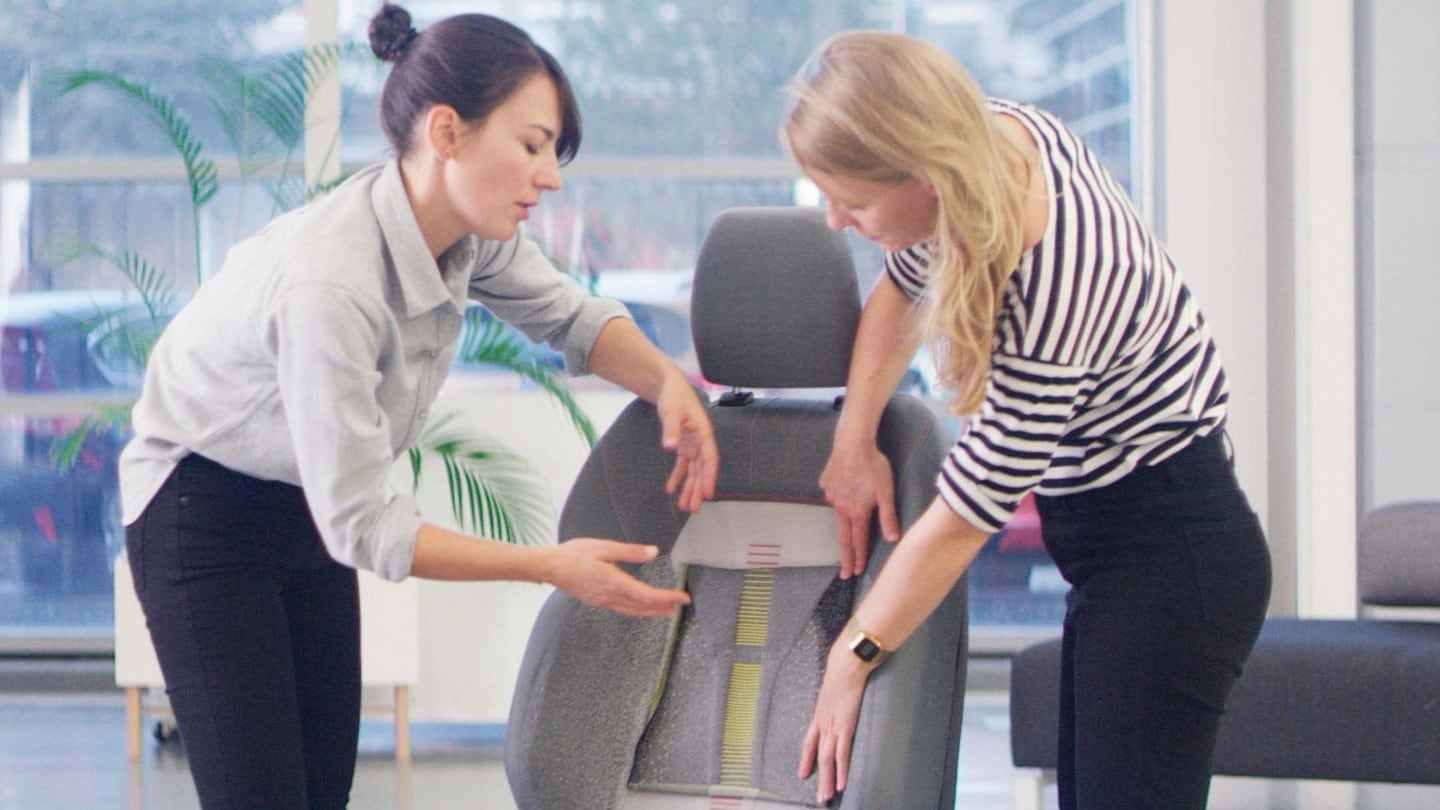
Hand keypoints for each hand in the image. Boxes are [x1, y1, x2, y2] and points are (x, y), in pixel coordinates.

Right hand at [545, 539, 690, 616]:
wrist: (551, 567)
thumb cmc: (575, 555)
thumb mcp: (604, 547)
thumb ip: (630, 552)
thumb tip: (653, 552)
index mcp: (615, 582)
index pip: (647, 595)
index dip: (667, 597)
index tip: (682, 597)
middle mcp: (611, 596)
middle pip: (643, 606)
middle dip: (664, 606)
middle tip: (681, 605)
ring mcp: (604, 601)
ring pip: (633, 611)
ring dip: (652, 611)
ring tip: (667, 611)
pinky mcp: (599, 601)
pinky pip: (623, 609)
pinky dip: (638, 610)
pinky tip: (641, 607)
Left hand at [655, 374, 717, 512]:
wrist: (669, 386)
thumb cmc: (674, 396)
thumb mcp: (672, 411)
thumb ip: (671, 430)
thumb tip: (669, 447)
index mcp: (703, 434)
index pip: (709, 460)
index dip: (709, 478)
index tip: (708, 494)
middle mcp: (701, 442)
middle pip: (702, 470)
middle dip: (698, 490)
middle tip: (693, 509)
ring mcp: (693, 444)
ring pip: (693, 471)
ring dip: (689, 487)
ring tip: (684, 506)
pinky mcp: (684, 444)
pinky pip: (683, 465)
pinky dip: (678, 476)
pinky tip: (671, 488)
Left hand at [799, 641, 872, 803]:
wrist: (845, 666)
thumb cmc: (842, 671)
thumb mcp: (833, 686)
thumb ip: (834, 696)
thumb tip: (839, 695)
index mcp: (819, 714)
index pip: (809, 741)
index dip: (805, 758)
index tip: (802, 772)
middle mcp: (822, 723)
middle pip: (817, 755)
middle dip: (818, 777)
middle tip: (818, 795)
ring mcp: (832, 726)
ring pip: (827, 760)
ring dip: (827, 780)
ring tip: (826, 796)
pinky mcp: (844, 727)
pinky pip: (841, 754)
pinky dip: (841, 771)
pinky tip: (842, 784)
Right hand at [820, 437, 899, 578]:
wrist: (852, 443)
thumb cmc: (873, 466)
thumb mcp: (886, 492)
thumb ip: (888, 517)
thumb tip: (892, 539)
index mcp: (857, 512)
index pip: (858, 541)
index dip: (858, 558)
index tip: (856, 573)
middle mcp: (841, 507)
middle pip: (843, 537)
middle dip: (845, 557)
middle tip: (844, 574)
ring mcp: (831, 496)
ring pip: (838, 514)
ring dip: (843, 524)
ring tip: (849, 524)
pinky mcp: (825, 484)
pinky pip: (833, 496)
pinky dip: (839, 499)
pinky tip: (845, 491)